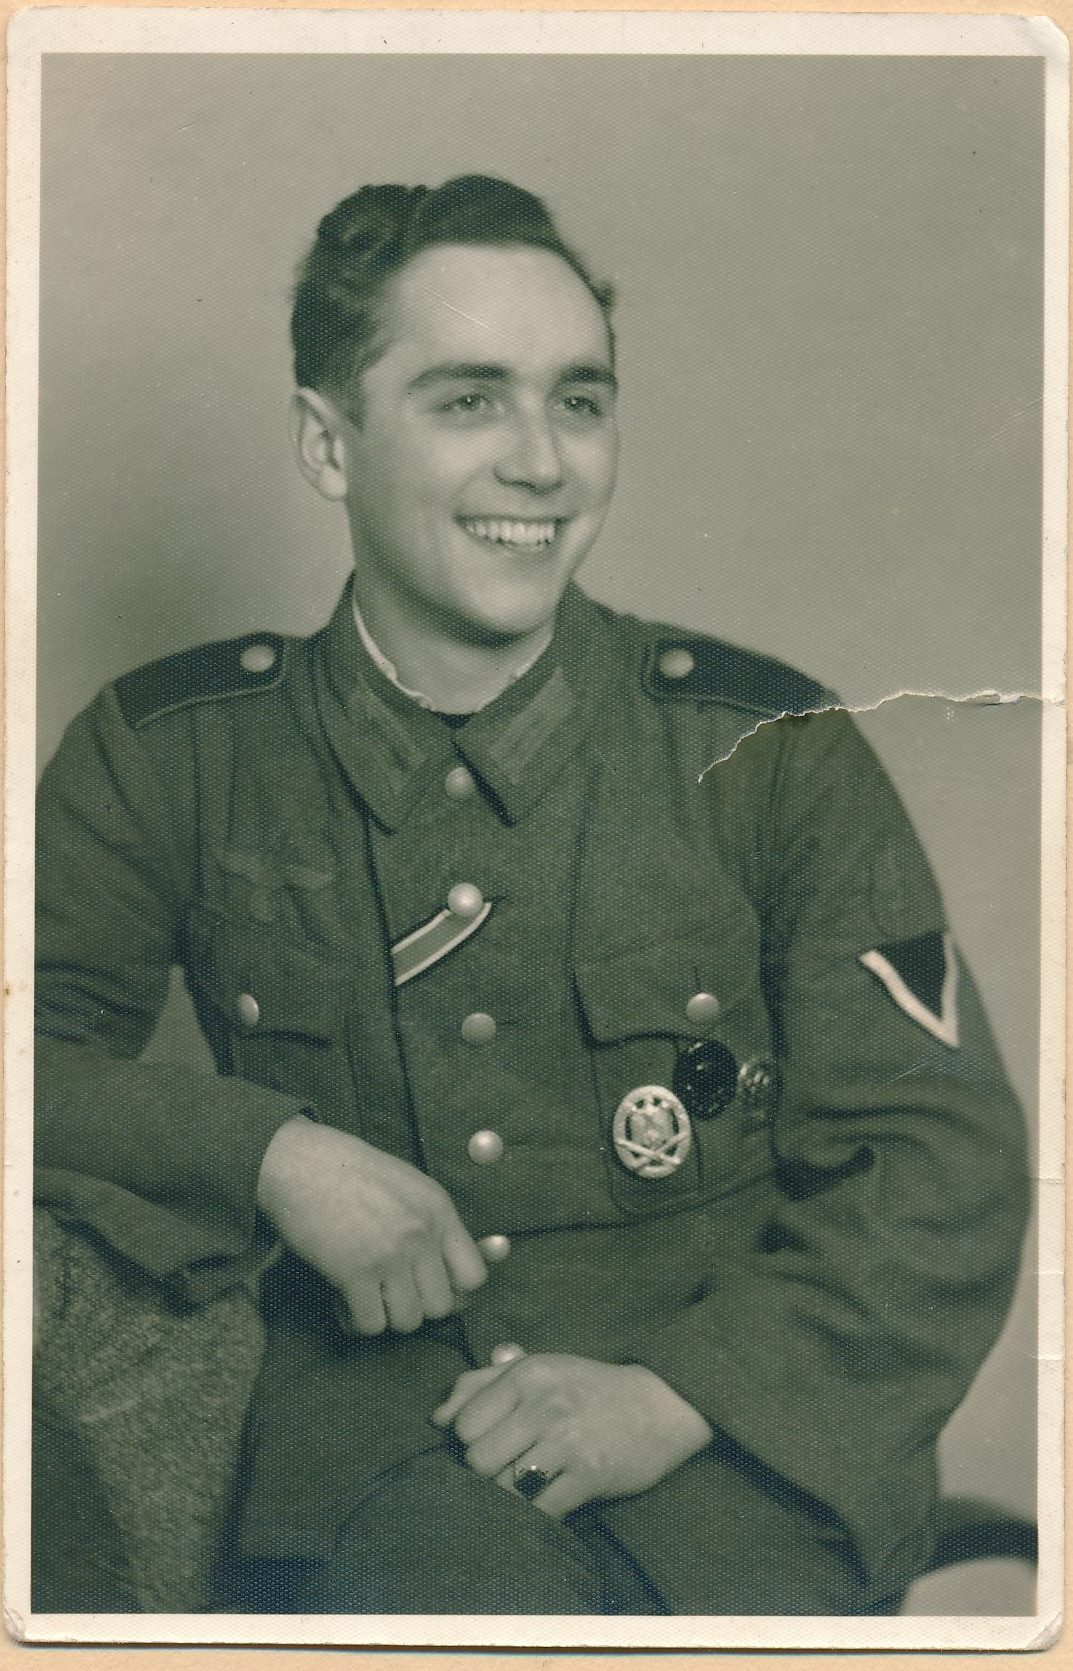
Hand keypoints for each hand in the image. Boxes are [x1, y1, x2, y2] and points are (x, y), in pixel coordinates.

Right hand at [256, 1116, 486, 1334]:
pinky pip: (370, 1325)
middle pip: (440, 1307)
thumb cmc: (350, 1171)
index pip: (474, 1276)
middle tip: (391, 1292)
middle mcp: (420, 1235)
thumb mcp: (408, 1185)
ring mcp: (389, 1255)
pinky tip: (344, 1302)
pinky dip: (356, 1321)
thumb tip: (447, 1273)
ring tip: (368, 1296)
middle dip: (416, 1306)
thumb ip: (432, 1224)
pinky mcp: (353, 1273)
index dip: (455, 1290)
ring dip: (386, 1316)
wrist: (300, 1163)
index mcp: (439, 1210)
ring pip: (407, 1321)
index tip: (429, 1286)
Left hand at [431, 1352, 712, 1516]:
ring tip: (525, 1485)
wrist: (659, 1404)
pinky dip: (537, 1515)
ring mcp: (568, 1441)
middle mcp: (544, 1404)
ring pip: (504, 1489)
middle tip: (506, 1469)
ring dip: (510, 1496)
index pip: (463, 1425)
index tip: (489, 1442)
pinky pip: (542, 1511)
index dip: (469, 1441)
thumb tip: (437, 1418)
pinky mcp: (590, 1475)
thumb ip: (481, 1384)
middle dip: (486, 1473)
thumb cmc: (586, 1387)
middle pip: (478, 1461)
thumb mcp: (537, 1368)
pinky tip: (546, 1502)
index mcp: (526, 1373)